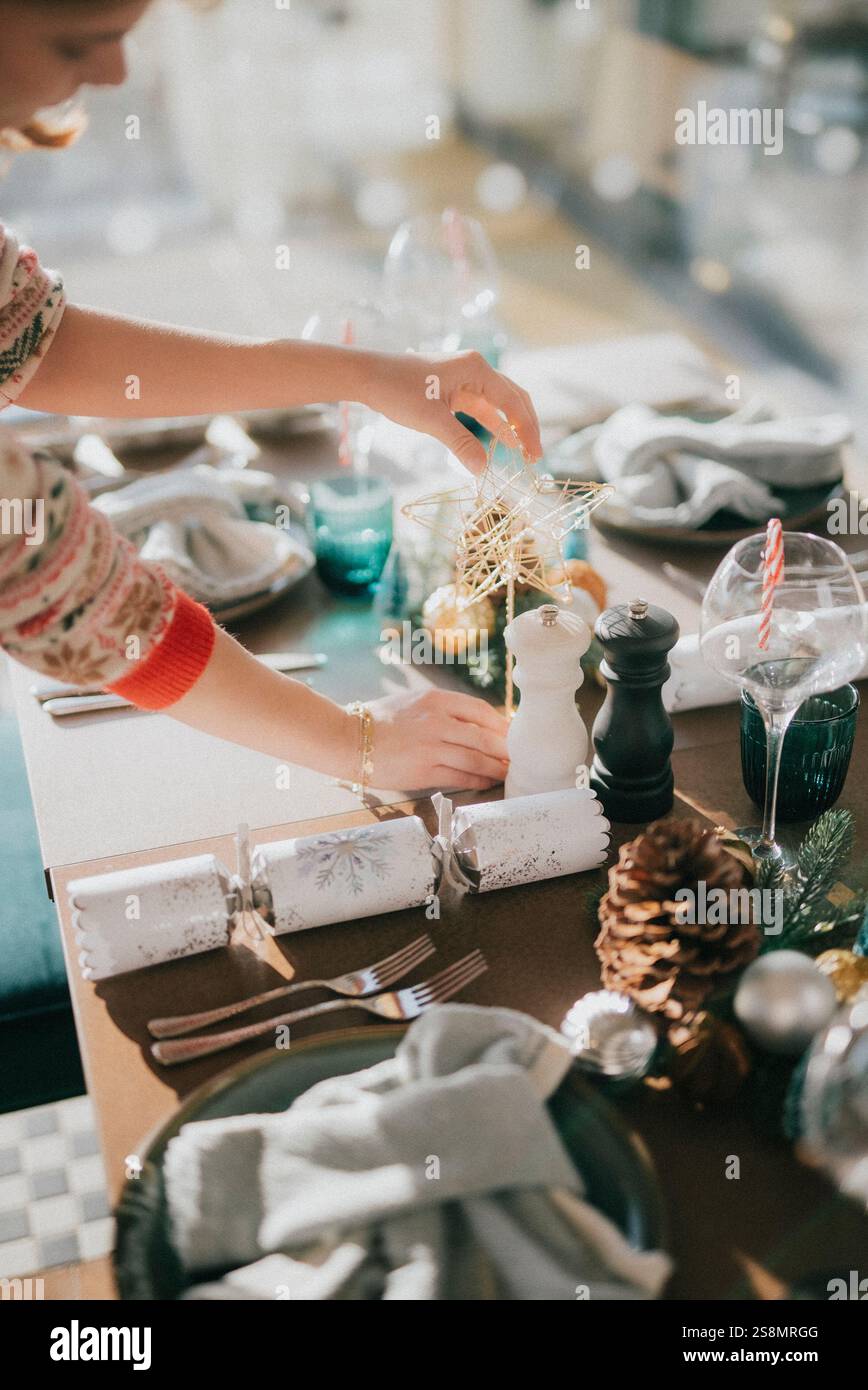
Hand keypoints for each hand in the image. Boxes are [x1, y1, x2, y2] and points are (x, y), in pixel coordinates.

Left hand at [358, 348, 541, 473]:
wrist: (367, 376)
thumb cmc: (397, 390)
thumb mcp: (431, 420)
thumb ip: (460, 444)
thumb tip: (482, 470)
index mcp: (476, 369)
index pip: (512, 401)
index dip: (527, 430)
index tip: (534, 455)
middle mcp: (475, 369)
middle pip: (512, 398)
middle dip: (525, 426)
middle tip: (534, 456)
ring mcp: (464, 378)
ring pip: (498, 404)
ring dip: (510, 426)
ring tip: (523, 452)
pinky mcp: (452, 389)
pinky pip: (480, 407)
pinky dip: (492, 424)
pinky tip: (500, 442)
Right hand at [365, 687, 508, 791]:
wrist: (348, 739)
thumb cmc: (379, 721)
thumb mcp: (414, 703)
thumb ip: (443, 710)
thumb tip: (475, 724)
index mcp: (437, 700)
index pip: (481, 710)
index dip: (501, 724)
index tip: (511, 734)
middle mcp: (438, 721)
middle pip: (486, 736)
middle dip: (506, 749)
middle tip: (519, 757)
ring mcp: (433, 746)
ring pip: (478, 758)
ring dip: (498, 767)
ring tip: (509, 772)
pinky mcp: (425, 770)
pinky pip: (462, 776)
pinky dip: (480, 779)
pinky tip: (489, 781)